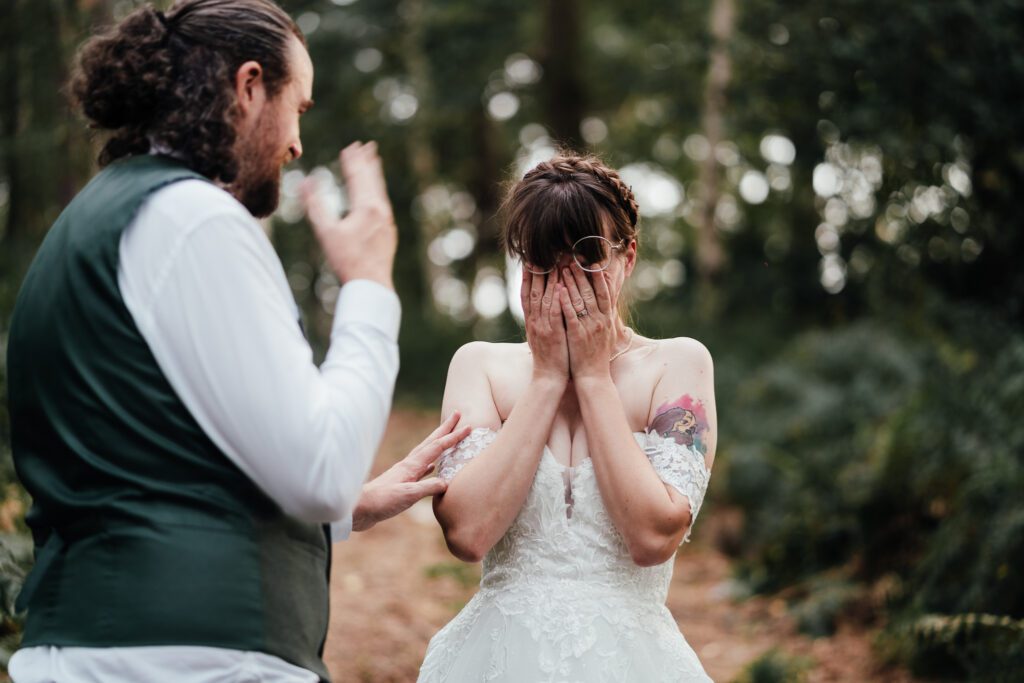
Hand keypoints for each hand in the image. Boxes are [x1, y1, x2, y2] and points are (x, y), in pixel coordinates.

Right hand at [302, 141, 396, 289]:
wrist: (371, 285)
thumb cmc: (346, 261)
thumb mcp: (326, 232)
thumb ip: (315, 205)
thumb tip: (305, 181)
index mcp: (366, 207)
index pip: (358, 177)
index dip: (352, 161)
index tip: (350, 147)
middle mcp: (380, 211)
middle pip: (373, 180)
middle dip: (368, 162)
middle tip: (367, 146)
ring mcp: (387, 222)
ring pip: (380, 192)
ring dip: (375, 176)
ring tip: (374, 163)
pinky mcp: (389, 232)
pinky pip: (383, 205)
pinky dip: (378, 193)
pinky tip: (377, 196)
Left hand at [351, 412, 470, 531]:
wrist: (359, 509)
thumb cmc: (381, 501)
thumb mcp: (408, 495)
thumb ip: (428, 488)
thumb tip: (448, 482)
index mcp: (412, 465)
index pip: (438, 447)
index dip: (454, 437)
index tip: (468, 427)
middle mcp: (409, 465)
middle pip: (431, 442)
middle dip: (445, 428)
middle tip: (457, 414)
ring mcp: (404, 473)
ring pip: (427, 453)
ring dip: (439, 443)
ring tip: (447, 437)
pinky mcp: (401, 483)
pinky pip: (421, 469)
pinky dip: (429, 465)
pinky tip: (432, 467)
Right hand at [520, 268, 568, 383]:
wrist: (549, 378)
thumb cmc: (549, 357)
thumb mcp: (541, 336)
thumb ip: (542, 320)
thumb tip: (543, 307)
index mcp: (531, 321)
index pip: (527, 295)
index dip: (527, 277)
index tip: (529, 261)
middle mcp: (534, 321)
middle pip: (534, 291)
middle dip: (537, 272)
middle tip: (540, 254)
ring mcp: (543, 326)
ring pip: (544, 298)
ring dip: (549, 279)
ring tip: (553, 262)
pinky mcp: (553, 333)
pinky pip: (554, 312)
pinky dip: (556, 298)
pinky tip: (560, 285)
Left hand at [558, 268, 615, 380]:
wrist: (593, 376)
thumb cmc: (598, 354)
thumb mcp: (608, 332)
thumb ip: (607, 314)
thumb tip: (609, 298)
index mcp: (607, 318)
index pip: (605, 291)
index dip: (599, 276)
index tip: (593, 262)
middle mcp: (600, 320)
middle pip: (592, 291)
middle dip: (582, 274)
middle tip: (574, 259)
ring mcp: (589, 326)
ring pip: (581, 300)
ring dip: (572, 283)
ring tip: (563, 268)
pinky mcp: (578, 334)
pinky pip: (571, 314)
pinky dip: (566, 301)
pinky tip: (559, 290)